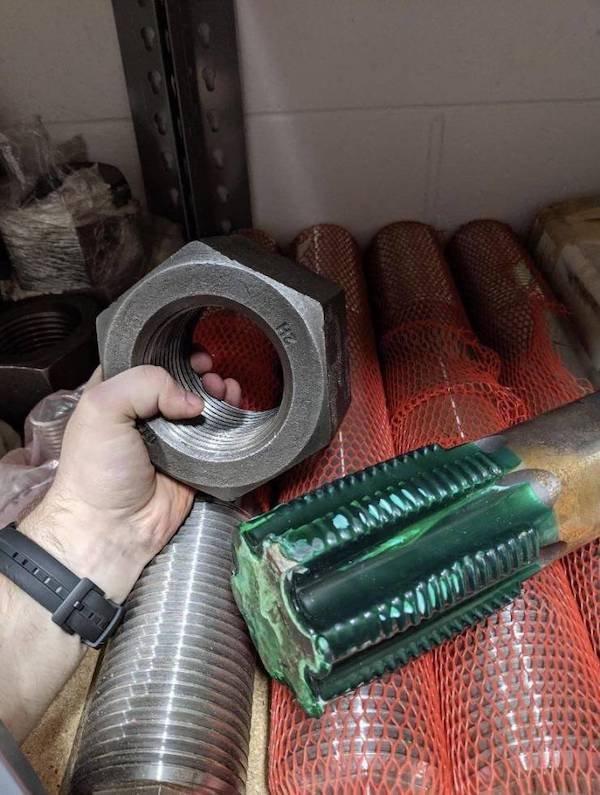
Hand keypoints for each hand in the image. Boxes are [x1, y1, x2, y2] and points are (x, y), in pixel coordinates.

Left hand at [19, 356, 240, 603]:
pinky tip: (234, 403)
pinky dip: (230, 415)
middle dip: (200, 369)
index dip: (169, 350)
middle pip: (180, 378)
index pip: (145, 358)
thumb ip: (145, 383)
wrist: (112, 528)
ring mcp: (172, 435)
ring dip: (218, 389)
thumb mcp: (102, 409)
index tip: (188, 349)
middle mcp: (145, 411)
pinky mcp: (194, 458)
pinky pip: (218, 432)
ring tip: (224, 387)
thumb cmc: (96, 469)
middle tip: (208, 370)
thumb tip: (194, 400)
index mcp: (117, 393)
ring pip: (203, 401)